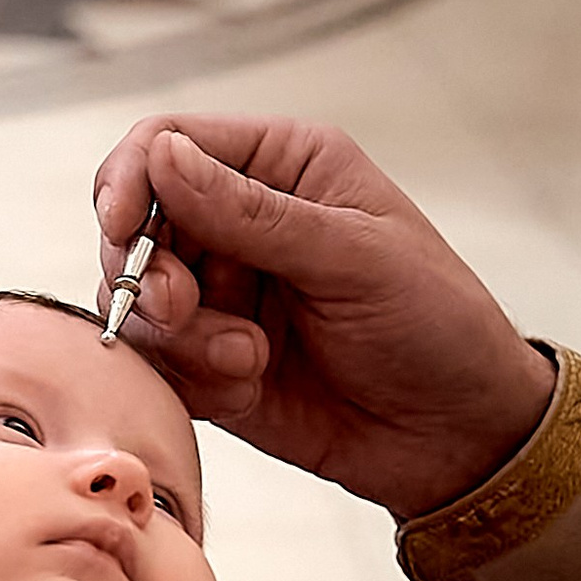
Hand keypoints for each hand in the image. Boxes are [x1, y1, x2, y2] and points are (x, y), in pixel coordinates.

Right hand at [90, 114, 553, 521]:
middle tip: (185, 307)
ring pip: (140, 300)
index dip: (130, 180)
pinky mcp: (211, 360)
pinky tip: (251, 387)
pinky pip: (160, 362)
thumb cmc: (434, 324)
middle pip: (136, 225)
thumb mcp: (353, 258)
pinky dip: (193, 378)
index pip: (168, 144)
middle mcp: (241, 221)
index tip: (122, 226)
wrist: (458, 437)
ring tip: (246, 361)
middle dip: (148, 272)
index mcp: (282, 166)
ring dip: (181, 335)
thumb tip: (161, 155)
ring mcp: (223, 293)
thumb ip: (252, 213)